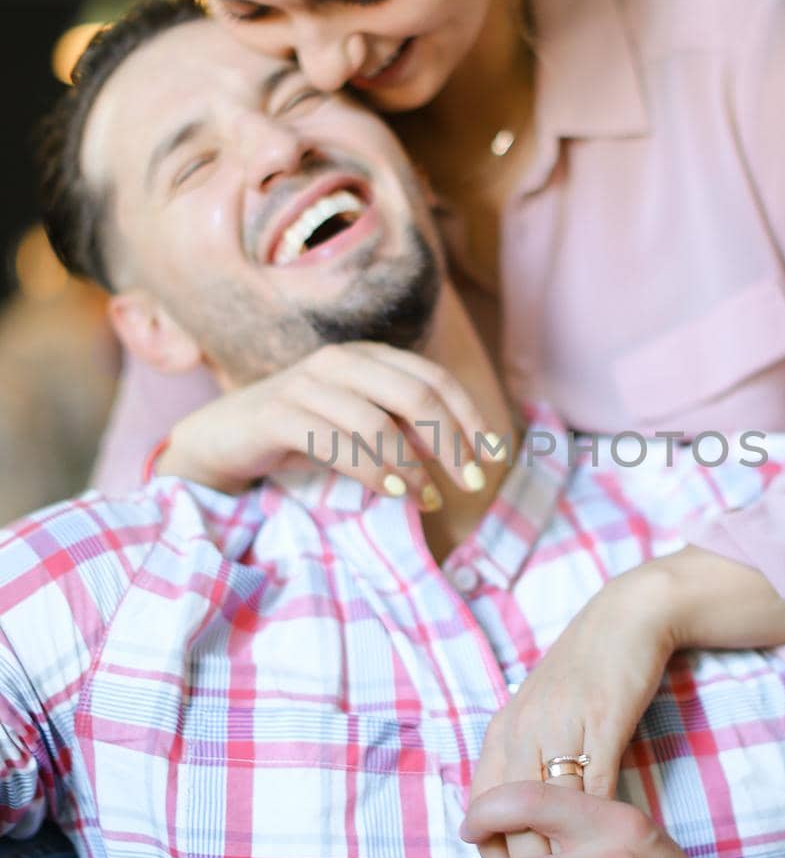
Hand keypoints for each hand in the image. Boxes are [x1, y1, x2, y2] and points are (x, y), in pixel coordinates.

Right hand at [154, 342, 491, 502]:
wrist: (217, 442)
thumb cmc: (296, 436)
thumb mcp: (358, 430)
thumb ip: (402, 431)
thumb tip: (459, 454)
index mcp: (366, 357)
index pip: (432, 378)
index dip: (469, 415)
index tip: (494, 455)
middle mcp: (339, 360)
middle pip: (415, 392)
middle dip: (452, 439)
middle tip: (473, 482)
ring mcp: (306, 383)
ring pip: (378, 419)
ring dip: (413, 465)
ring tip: (430, 500)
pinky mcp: (277, 412)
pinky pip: (337, 440)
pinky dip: (373, 470)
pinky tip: (394, 494)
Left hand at [468, 566, 676, 857]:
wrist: (628, 619)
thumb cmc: (588, 674)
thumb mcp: (544, 718)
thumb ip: (528, 766)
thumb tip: (516, 826)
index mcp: (503, 731)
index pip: (484, 812)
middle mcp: (520, 730)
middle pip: (509, 821)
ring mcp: (557, 728)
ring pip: (546, 816)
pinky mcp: (600, 726)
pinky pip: (590, 792)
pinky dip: (594, 831)